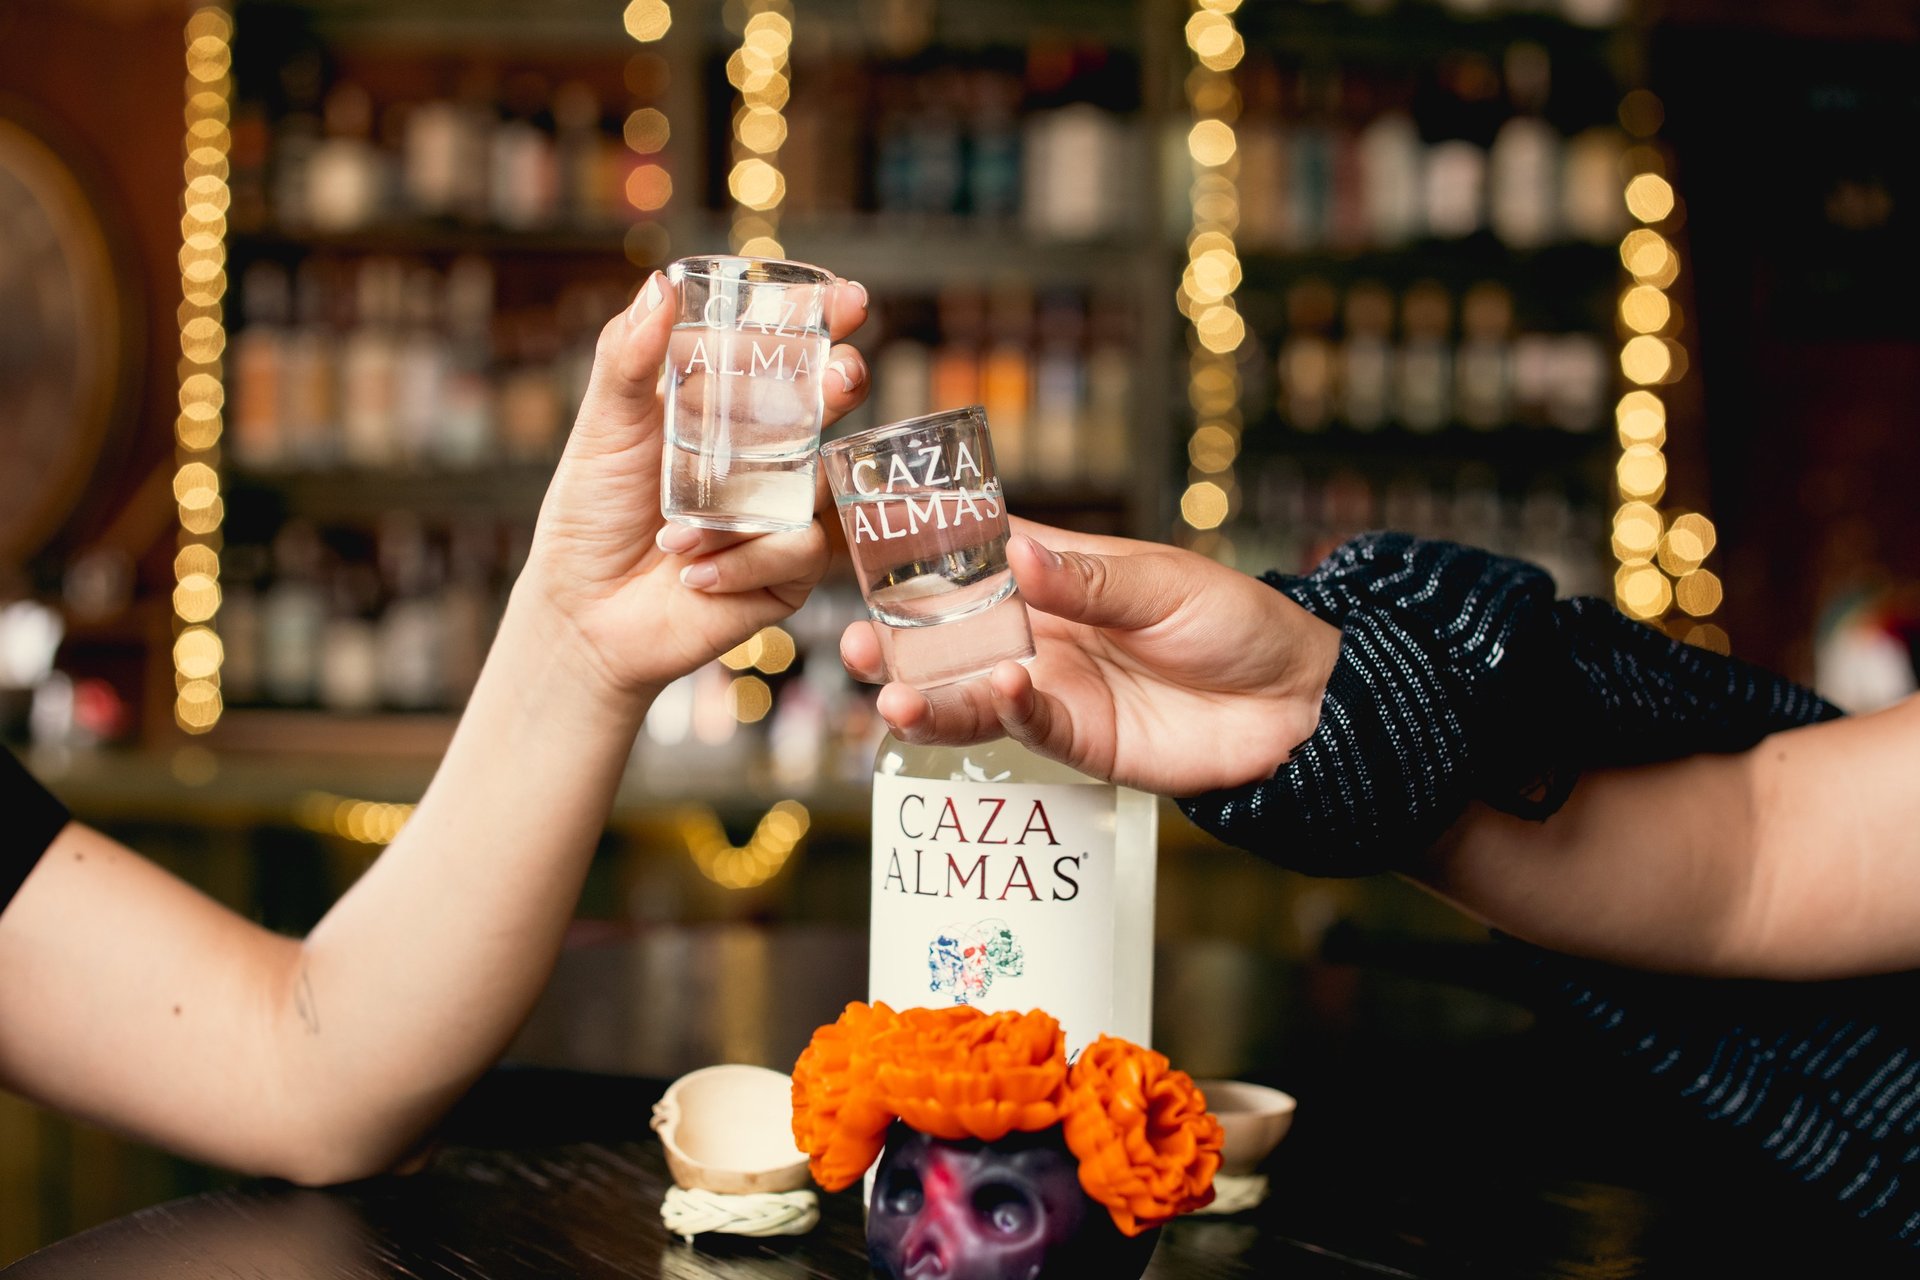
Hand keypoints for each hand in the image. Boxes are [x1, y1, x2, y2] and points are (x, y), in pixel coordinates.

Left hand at [522, 271, 869, 700]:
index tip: (847, 301)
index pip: (787, 357)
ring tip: (675, 532)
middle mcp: (767, 457)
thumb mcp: (604, 429)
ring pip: (817, 483)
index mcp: (729, 411)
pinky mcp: (788, 573)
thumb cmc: (591, 515)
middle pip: (829, 409)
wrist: (583, 614)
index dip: (823, 325)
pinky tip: (692, 573)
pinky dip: (742, 559)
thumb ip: (628, 359)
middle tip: (838, 378)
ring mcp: (783, 514)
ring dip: (751, 504)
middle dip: (842, 386)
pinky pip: (798, 550)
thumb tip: (659, 284)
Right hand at [839, 521, 1342, 795]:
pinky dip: (1011, 712)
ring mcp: (1055, 690)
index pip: (971, 562)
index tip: (860, 552)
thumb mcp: (1165, 583)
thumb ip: (1089, 580)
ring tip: (890, 695)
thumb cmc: (1236, 622)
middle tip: (852, 646)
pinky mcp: (1082, 741)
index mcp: (1053, 579)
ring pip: (972, 695)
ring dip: (928, 696)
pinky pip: (1031, 727)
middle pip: (950, 641)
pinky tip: (1002, 688)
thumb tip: (1017, 552)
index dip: (916, 561)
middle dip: (896, 646)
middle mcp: (1040, 634)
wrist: (1299, 702)